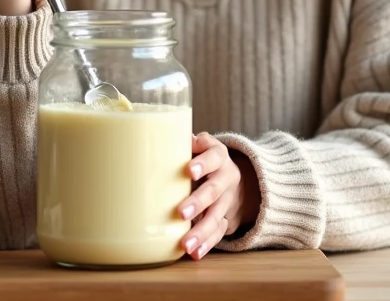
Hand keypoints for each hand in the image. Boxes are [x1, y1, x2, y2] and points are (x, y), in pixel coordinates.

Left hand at [177, 133, 260, 259]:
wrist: (229, 174)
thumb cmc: (202, 155)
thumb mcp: (198, 144)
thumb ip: (184, 143)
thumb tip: (159, 136)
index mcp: (219, 155)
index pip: (213, 157)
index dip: (203, 164)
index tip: (189, 171)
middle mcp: (226, 177)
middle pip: (214, 190)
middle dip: (198, 202)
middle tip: (181, 213)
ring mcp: (227, 200)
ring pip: (216, 216)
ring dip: (200, 231)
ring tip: (185, 244)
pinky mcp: (226, 217)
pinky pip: (219, 232)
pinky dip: (207, 243)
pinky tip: (195, 253)